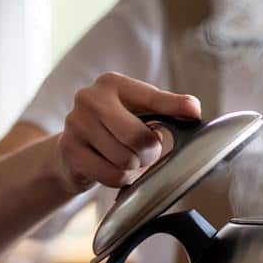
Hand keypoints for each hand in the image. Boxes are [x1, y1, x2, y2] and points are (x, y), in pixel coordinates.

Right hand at [55, 72, 200, 192]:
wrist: (73, 151)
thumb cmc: (113, 129)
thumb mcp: (138, 113)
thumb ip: (166, 109)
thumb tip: (193, 110)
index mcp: (112, 83)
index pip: (151, 98)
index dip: (175, 106)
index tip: (194, 112)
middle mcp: (90, 98)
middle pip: (139, 137)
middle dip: (149, 153)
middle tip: (146, 155)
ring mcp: (76, 123)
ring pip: (125, 159)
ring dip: (134, 167)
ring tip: (127, 160)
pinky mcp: (69, 149)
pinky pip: (111, 174)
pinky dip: (120, 179)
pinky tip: (113, 169)